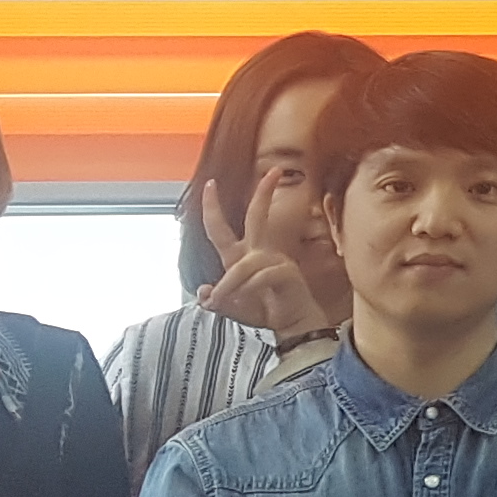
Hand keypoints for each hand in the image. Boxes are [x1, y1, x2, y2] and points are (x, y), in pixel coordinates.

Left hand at [197, 184, 327, 348]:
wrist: (292, 325)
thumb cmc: (265, 311)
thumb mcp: (233, 308)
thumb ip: (218, 301)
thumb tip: (204, 293)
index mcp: (240, 256)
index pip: (221, 228)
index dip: (212, 206)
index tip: (210, 184)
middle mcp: (257, 252)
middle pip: (257, 216)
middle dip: (264, 193)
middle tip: (273, 171)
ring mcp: (273, 260)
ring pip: (244, 263)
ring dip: (231, 284)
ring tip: (223, 301)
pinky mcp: (285, 272)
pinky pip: (258, 277)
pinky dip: (247, 290)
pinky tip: (250, 301)